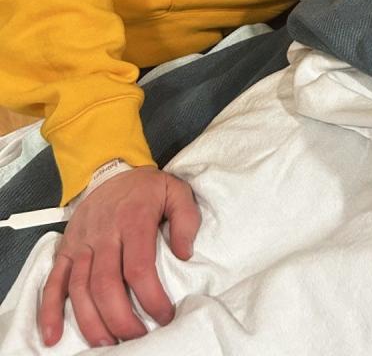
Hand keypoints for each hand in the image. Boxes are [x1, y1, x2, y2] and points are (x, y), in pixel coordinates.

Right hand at [39, 167, 199, 347]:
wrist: (111, 168)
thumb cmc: (147, 188)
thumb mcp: (176, 191)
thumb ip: (186, 219)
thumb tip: (185, 253)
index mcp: (133, 219)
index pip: (138, 267)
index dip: (151, 297)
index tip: (164, 315)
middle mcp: (103, 233)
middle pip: (106, 284)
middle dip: (121, 318)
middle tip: (138, 338)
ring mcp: (81, 243)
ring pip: (80, 289)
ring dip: (92, 322)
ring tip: (108, 344)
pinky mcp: (65, 249)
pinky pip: (53, 281)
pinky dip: (49, 310)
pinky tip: (54, 336)